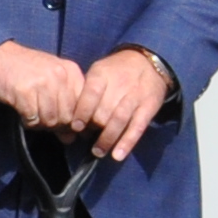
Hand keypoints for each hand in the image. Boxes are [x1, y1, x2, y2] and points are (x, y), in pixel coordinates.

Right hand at [0, 41, 89, 133]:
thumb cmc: (22, 69)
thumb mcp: (49, 81)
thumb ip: (64, 106)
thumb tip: (71, 138)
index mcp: (71, 71)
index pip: (84, 108)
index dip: (73, 121)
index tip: (61, 122)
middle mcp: (60, 76)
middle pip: (68, 117)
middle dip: (55, 125)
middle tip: (42, 119)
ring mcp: (42, 83)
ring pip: (51, 120)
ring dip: (40, 124)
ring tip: (31, 116)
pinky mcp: (23, 91)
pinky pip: (33, 119)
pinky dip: (27, 122)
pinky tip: (22, 113)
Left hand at [72, 46, 170, 160]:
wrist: (148, 63)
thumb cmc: (115, 71)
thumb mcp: (98, 71)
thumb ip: (85, 90)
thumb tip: (68, 115)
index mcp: (102, 75)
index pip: (90, 94)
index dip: (82, 112)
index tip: (75, 127)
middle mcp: (119, 85)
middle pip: (104, 110)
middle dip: (93, 128)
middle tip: (84, 139)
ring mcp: (135, 97)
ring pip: (119, 120)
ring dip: (107, 139)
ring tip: (97, 152)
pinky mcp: (149, 108)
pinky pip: (138, 127)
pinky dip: (127, 142)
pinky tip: (117, 155)